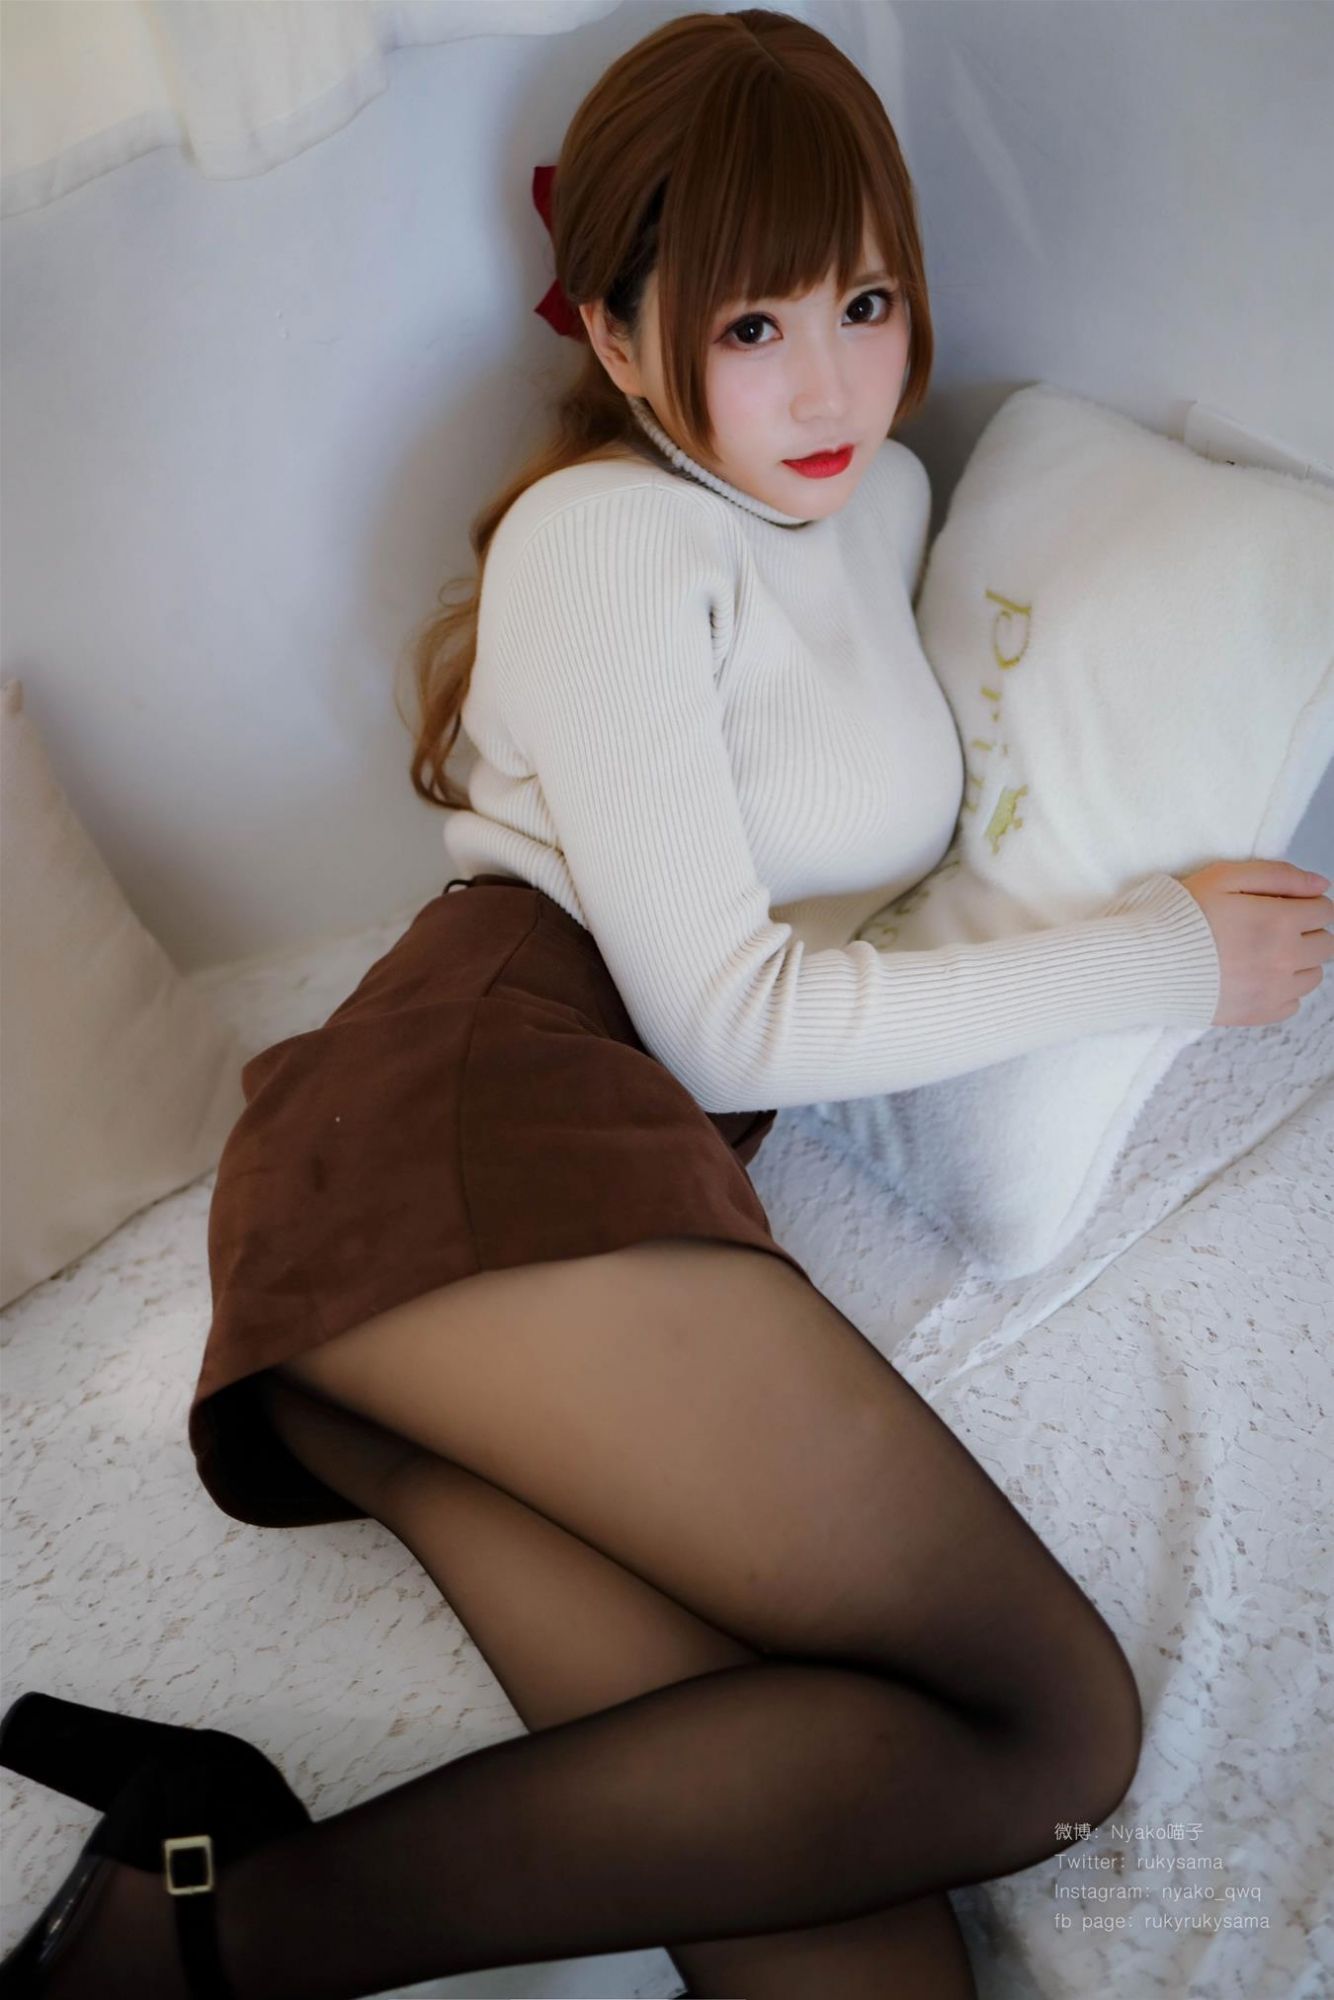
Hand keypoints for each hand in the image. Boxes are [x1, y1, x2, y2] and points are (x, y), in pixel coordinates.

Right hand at [1176, 860, 1332, 1026]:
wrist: (1145, 964)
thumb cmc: (1179, 916)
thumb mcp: (1223, 877)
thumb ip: (1277, 875)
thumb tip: (1322, 885)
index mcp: (1278, 920)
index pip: (1324, 911)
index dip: (1305, 903)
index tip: (1281, 904)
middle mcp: (1284, 958)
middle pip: (1326, 945)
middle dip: (1306, 932)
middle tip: (1271, 928)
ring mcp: (1274, 990)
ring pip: (1314, 976)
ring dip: (1297, 962)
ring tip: (1261, 954)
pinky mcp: (1259, 1014)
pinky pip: (1292, 1003)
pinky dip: (1281, 990)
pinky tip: (1254, 977)